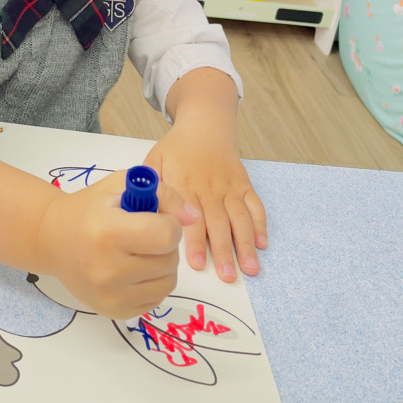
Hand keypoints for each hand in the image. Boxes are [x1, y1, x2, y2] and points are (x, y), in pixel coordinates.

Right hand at [36, 170, 199, 318]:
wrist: (53, 239)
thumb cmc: (90, 209)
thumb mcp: (122, 186)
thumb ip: (164, 195)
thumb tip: (195, 217)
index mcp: (108, 233)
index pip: (166, 235)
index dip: (168, 222)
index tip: (154, 217)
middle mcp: (108, 270)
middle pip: (169, 260)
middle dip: (164, 244)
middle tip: (142, 234)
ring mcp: (110, 296)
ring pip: (168, 283)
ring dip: (161, 265)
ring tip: (138, 251)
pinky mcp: (114, 312)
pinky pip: (156, 300)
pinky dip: (152, 284)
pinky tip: (132, 270)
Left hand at [143, 125, 267, 282]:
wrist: (204, 126)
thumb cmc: (176, 148)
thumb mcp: (155, 161)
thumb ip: (149, 187)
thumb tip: (140, 212)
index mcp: (186, 184)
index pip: (191, 218)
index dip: (194, 242)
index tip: (198, 264)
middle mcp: (210, 188)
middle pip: (219, 223)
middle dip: (224, 251)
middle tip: (228, 276)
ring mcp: (229, 187)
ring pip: (240, 218)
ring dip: (245, 244)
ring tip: (250, 268)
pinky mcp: (243, 184)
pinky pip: (254, 205)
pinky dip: (260, 224)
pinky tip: (262, 244)